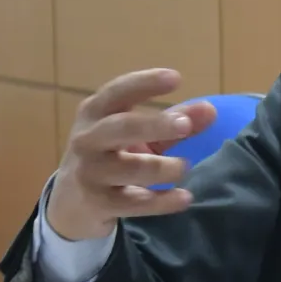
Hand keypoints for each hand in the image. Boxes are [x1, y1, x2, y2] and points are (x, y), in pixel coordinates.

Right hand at [45, 69, 218, 240]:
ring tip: (185, 167)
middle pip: (121, 127)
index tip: (175, 78)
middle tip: (185, 126)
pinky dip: (161, 201)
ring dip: (162, 168)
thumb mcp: (139, 136)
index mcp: (95, 113)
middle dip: (154, 124)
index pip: (117, 92)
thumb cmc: (110, 156)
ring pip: (128, 168)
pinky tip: (184, 198)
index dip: (145, 84)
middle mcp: (87, 139)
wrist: (70, 203)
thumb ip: (174, 121)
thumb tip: (210, 110)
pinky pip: (133, 202)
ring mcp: (90, 172)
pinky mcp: (97, 203)